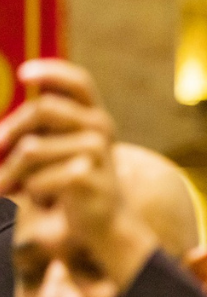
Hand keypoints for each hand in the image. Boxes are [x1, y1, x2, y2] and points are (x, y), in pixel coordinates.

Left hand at [0, 59, 154, 289]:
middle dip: (10, 131)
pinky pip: (37, 178)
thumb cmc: (72, 184)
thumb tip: (3, 127)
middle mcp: (101, 128)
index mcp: (94, 117)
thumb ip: (41, 126)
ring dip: (14, 172)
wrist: (107, 224)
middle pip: (41, 109)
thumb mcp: (59, 148)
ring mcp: (97, 151)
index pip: (78, 82)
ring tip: (18, 185)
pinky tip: (44, 201)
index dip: (52, 71)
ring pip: (30, 149)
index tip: (24, 75)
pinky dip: (31, 191)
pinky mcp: (87, 176)